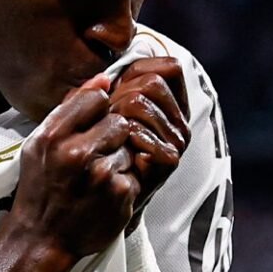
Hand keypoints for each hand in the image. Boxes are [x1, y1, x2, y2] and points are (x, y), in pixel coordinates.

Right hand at [11, 75, 140, 260]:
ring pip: (130, 146)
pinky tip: (105, 193)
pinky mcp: (122, 195)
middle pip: (119, 121)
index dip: (97, 110)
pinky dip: (125, 181)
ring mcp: (102, 175)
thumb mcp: (39, 144)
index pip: (96, 97)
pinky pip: (135, 171)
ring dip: (120, 158)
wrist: (41, 238)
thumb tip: (103, 80)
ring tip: (97, 176)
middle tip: (94, 156)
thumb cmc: (40, 187)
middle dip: (112, 135)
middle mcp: (77, 154)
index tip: (89, 126)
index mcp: (53, 136)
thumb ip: (70, 109)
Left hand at [107, 57, 190, 227]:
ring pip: (141, 103)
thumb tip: (101, 78)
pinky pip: (140, 130)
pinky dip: (121, 136)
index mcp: (169, 106)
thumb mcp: (94, 118)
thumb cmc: (93, 158)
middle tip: (108, 120)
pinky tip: (116, 151)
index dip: (137, 71)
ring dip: (116, 117)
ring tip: (108, 138)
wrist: (96, 204)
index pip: (169, 67)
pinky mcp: (169, 159)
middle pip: (152, 82)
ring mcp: (177, 141)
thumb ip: (98, 93)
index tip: (116, 91)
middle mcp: (179, 121)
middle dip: (121, 95)